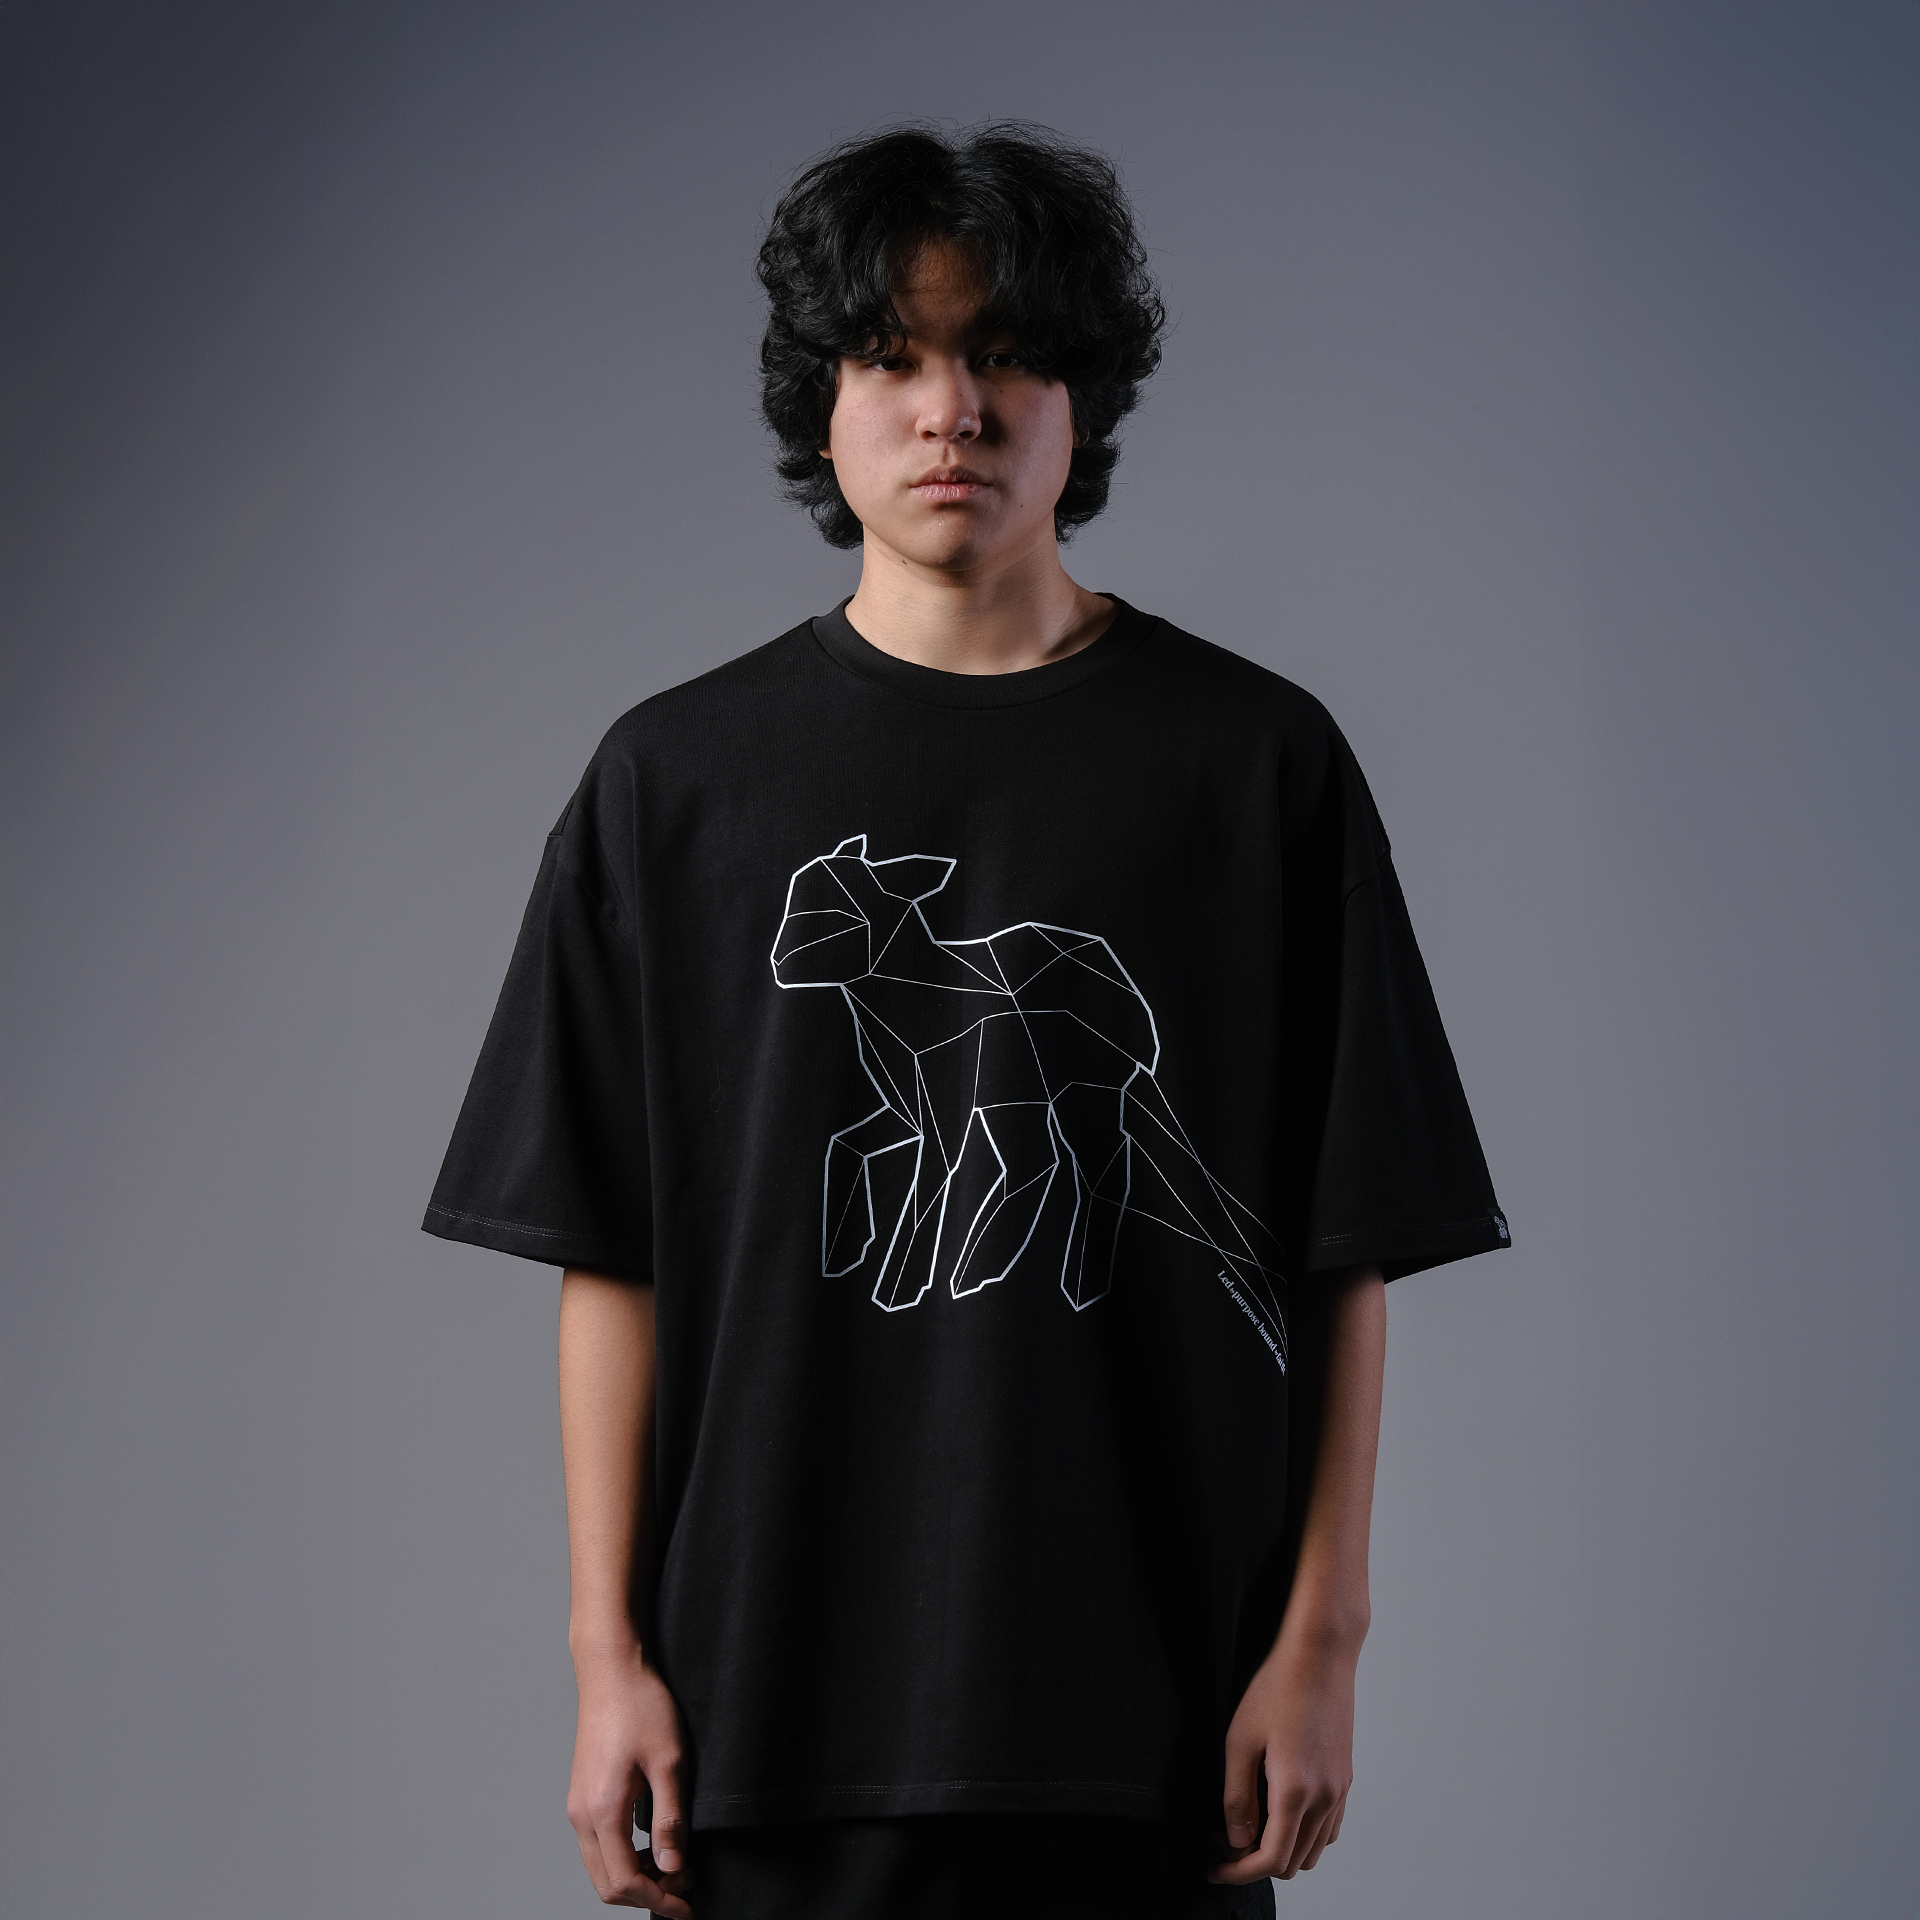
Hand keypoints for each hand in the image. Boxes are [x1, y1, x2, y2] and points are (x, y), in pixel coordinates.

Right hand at [566, 1640, 694, 1913]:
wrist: (611, 1669)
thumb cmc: (642, 1706)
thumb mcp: (669, 1762)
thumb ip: (671, 1820)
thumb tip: (674, 1869)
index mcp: (602, 1811)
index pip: (625, 1882)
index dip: (660, 1899)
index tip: (689, 1903)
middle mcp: (581, 1815)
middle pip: (607, 1884)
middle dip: (647, 1894)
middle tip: (685, 1886)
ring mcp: (578, 1805)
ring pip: (600, 1867)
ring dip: (635, 1877)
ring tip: (674, 1866)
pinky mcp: (582, 1794)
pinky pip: (597, 1845)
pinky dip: (624, 1857)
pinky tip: (652, 1844)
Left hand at [1209, 1625, 1359, 1885]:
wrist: (1320, 1655)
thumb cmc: (1278, 1687)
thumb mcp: (1240, 1741)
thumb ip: (1237, 1797)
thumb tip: (1236, 1840)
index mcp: (1295, 1792)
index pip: (1270, 1860)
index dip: (1238, 1872)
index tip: (1217, 1868)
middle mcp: (1324, 1798)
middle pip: (1293, 1863)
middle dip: (1257, 1863)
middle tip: (1227, 1839)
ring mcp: (1339, 1790)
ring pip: (1314, 1851)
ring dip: (1283, 1851)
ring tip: (1252, 1826)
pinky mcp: (1345, 1778)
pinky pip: (1329, 1829)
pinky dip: (1306, 1836)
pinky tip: (1282, 1813)